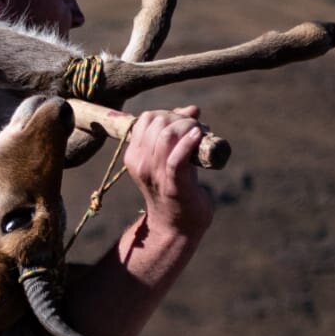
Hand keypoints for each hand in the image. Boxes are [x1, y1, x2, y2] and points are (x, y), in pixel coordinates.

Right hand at [123, 105, 213, 240]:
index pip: (147, 118)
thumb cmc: (176, 188)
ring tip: (201, 134)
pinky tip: (200, 136)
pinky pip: (177, 158)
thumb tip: (193, 109)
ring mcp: (155, 174)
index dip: (169, 113)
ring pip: (166, 135)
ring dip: (188, 128)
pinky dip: (189, 143)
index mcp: (134, 154)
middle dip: (181, 119)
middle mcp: (140, 163)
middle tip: (197, 130)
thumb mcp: (171, 157)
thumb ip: (178, 132)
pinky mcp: (173, 185)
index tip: (185, 123)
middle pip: (157, 122)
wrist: (177, 226)